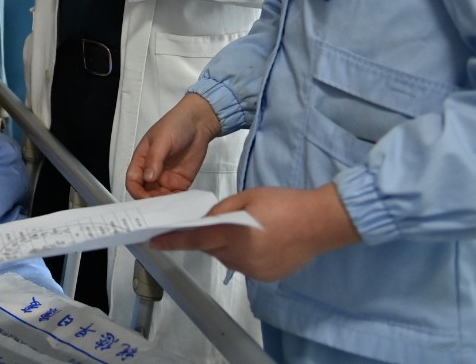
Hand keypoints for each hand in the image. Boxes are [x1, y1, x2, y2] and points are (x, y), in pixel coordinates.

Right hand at [126, 93, 220, 198]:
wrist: (199, 123)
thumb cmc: (176, 125)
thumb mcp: (162, 140)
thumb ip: (155, 159)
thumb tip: (148, 177)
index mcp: (142, 159)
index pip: (132, 180)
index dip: (136, 191)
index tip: (144, 198)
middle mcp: (152, 171)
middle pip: (145, 192)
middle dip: (149, 201)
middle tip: (159, 207)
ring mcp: (166, 178)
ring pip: (159, 198)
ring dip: (163, 204)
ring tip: (171, 207)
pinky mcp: (180, 182)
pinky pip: (175, 197)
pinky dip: (176, 203)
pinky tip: (180, 204)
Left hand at [149, 185, 360, 282]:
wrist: (322, 222)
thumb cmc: (285, 204)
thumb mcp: (246, 198)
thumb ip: (221, 211)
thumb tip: (205, 221)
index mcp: (234, 235)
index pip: (195, 239)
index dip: (172, 241)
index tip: (153, 242)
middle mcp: (242, 258)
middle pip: (212, 249)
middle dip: (208, 237)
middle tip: (218, 222)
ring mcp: (255, 271)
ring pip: (228, 258)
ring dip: (227, 246)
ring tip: (246, 229)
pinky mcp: (266, 277)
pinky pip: (245, 265)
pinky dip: (244, 254)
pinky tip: (258, 241)